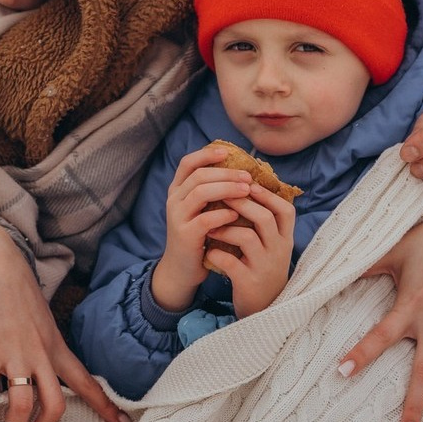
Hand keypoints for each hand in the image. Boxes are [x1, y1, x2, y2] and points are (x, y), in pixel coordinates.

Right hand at [0, 198, 128, 421]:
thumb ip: (41, 337)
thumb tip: (37, 354)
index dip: (105, 405)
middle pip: (56, 405)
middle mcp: (40, 354)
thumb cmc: (11, 283)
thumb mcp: (38, 313)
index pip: (87, 381)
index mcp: (55, 344)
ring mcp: (15, 354)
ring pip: (24, 406)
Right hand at [151, 146, 252, 311]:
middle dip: (225, 173)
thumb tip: (239, 170)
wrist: (182, 269)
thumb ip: (211, 191)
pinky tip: (237, 215)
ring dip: (226, 189)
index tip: (227, 152)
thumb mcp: (200, 210)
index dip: (206, 154)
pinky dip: (223, 214)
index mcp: (177, 190)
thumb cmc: (198, 236)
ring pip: (200, 193)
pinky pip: (205, 219)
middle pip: (198, 176)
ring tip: (247, 190)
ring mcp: (177, 217)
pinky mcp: (185, 236)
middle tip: (248, 176)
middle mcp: (174, 200)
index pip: (187, 163)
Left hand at [201, 184, 295, 317]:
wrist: (263, 311)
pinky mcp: (249, 283)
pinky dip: (217, 253)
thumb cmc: (262, 269)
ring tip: (210, 226)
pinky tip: (210, 251)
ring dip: (225, 227)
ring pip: (247, 237)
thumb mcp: (270, 246)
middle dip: (240, 202)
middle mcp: (278, 251)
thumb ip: (264, 223)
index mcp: (285, 239)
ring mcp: (265, 267)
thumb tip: (247, 188)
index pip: (285, 210)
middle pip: (264, 217)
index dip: (267, 194)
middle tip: (220, 195)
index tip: (247, 183)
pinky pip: (231, 262)